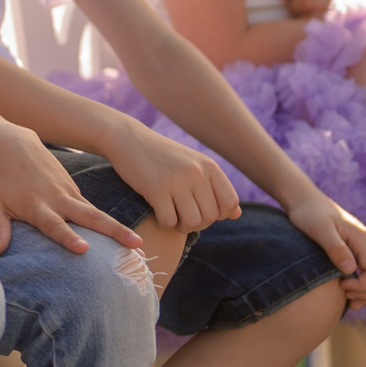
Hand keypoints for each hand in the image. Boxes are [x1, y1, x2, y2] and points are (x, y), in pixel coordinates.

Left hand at [0, 124, 141, 258]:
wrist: (12, 144)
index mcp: (38, 206)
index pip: (55, 225)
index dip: (68, 237)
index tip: (84, 249)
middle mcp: (59, 200)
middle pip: (90, 217)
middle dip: (113, 232)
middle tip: (134, 245)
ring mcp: (70, 193)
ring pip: (98, 214)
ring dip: (119, 229)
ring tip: (139, 245)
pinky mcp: (74, 190)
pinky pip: (94, 210)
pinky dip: (109, 224)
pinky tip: (125, 238)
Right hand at [106, 123, 243, 232]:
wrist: (129, 140)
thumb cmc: (163, 157)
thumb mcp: (193, 166)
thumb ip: (215, 189)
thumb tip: (236, 214)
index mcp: (209, 166)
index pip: (230, 203)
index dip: (218, 214)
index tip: (202, 209)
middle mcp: (196, 172)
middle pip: (211, 217)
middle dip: (197, 224)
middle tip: (182, 215)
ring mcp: (177, 180)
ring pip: (192, 223)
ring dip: (181, 226)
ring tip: (172, 216)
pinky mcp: (156, 189)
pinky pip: (169, 222)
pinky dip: (165, 223)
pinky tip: (158, 212)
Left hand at [282, 189, 365, 309]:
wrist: (305, 200)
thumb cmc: (309, 215)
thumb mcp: (319, 231)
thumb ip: (336, 249)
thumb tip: (351, 270)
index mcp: (362, 239)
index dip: (362, 286)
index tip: (341, 287)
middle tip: (347, 300)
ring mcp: (365, 245)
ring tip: (349, 300)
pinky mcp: (358, 248)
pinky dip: (365, 284)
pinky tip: (349, 290)